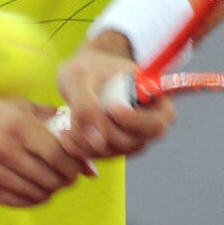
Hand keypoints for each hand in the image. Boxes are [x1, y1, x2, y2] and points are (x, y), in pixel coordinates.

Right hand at [0, 98, 91, 207]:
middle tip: (69, 176)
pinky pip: (19, 202)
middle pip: (50, 177)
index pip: (57, 154)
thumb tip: (88, 157)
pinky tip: (36, 189)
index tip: (78, 166)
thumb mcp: (22, 108)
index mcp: (16, 125)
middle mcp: (2, 148)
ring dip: (51, 191)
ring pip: (37, 193)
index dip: (74, 165)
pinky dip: (34, 199)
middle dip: (66, 180)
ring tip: (53, 182)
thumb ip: (56, 124)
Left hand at [54, 31, 175, 160]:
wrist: (79, 75)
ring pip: (116, 152)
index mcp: (155, 97)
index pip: (157, 122)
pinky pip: (101, 156)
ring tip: (66, 120)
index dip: (135, 121)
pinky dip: (81, 146)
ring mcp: (133, 136)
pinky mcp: (116, 147)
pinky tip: (66, 130)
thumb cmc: (85, 68)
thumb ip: (86, 104)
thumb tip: (97, 139)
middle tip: (76, 115)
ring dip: (87, 140)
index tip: (110, 107)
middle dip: (103, 132)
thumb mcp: (79, 76)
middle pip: (135, 142)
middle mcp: (149, 121)